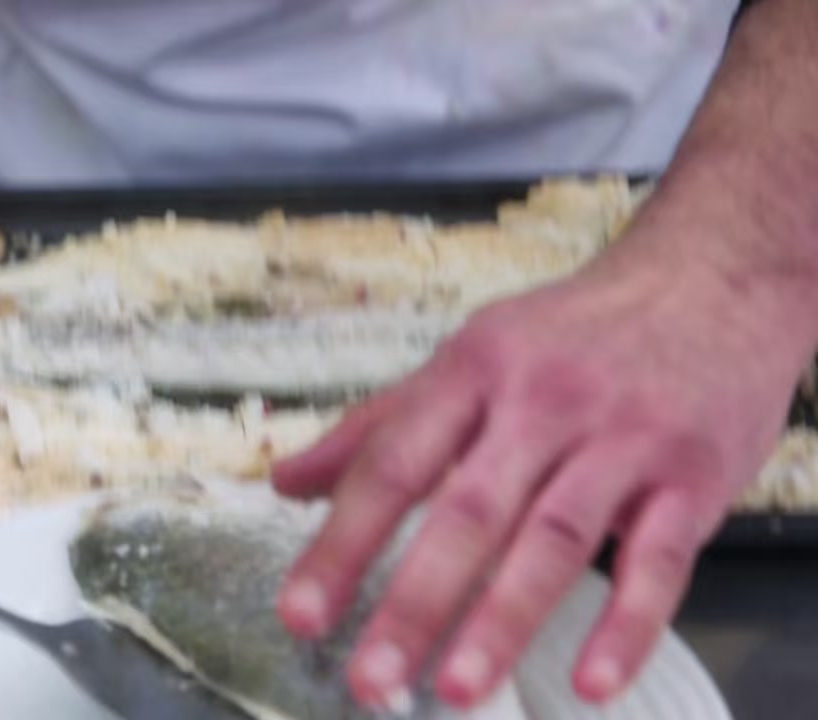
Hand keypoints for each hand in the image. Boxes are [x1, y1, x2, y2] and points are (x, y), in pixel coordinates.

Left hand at [272, 232, 812, 708]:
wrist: (708, 281)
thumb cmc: (570, 335)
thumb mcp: (468, 358)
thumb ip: (379, 426)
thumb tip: (284, 481)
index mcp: (472, 371)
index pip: (393, 464)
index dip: (342, 542)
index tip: (301, 614)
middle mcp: (542, 401)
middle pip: (468, 509)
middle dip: (414, 600)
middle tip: (369, 679)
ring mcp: (623, 437)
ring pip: (555, 537)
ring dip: (503, 619)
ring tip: (458, 689)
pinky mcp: (695, 475)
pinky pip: (661, 560)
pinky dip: (627, 625)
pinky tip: (592, 681)